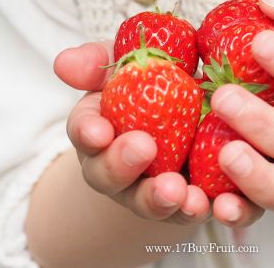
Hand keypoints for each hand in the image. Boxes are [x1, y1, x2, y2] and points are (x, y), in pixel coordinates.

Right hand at [54, 42, 212, 225]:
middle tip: (142, 149)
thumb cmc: (154, 81)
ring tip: (176, 191)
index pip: (85, 129)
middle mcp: (120, 164)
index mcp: (103, 126)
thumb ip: (100, 62)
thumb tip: (65, 62)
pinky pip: (188, 210)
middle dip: (120, 165)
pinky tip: (208, 203)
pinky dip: (195, 209)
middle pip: (108, 174)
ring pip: (147, 201)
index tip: (98, 131)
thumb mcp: (129, 64)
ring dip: (158, 199)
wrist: (197, 107)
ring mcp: (150, 186)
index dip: (88, 131)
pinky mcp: (185, 198)